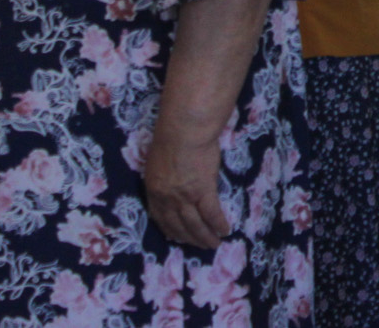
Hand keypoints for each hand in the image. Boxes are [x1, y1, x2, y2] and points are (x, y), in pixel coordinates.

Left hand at [143, 128, 229, 249]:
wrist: (184, 131)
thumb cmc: (172, 137)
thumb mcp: (158, 160)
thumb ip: (163, 174)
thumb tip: (172, 178)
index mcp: (154, 190)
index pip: (160, 217)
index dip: (170, 230)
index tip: (178, 237)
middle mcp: (167, 199)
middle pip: (178, 225)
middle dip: (189, 238)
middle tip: (199, 246)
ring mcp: (184, 197)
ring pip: (194, 224)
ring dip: (204, 237)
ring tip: (214, 244)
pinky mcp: (203, 191)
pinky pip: (211, 213)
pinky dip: (218, 224)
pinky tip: (224, 230)